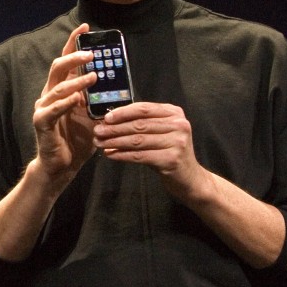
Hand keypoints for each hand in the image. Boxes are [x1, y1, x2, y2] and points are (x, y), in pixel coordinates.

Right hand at [30, 24, 97, 187]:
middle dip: (74, 58)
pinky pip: (52, 110)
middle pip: (58, 68)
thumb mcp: (93, 115)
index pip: (66, 61)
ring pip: (57, 88)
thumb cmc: (76, 139)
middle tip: (92, 54)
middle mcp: (49, 95)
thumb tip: (119, 84)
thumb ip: (100, 99)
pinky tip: (77, 100)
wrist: (62, 166)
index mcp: (61, 89)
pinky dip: (65, 103)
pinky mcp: (41, 123)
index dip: (73, 43)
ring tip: (94, 77)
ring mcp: (44, 108)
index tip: (85, 27)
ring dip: (76, 81)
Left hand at [91, 102, 208, 200]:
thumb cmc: (169, 152)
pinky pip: (140, 155)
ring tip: (100, 143)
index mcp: (174, 113)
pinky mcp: (171, 159)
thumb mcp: (159, 133)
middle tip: (97, 132)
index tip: (106, 118)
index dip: (123, 113)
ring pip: (138, 140)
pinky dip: (122, 155)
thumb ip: (141, 124)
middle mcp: (178, 125)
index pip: (144, 109)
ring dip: (114, 141)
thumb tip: (109, 122)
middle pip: (139, 125)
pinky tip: (110, 154)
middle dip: (115, 128)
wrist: (189, 178)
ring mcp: (177, 142)